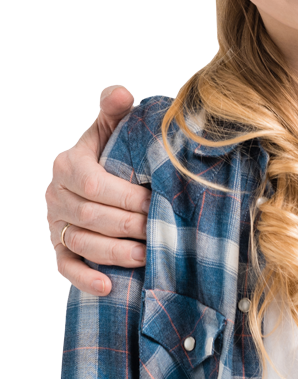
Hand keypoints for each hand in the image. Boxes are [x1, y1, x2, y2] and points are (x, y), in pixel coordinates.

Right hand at [46, 86, 149, 295]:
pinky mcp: (59, 248)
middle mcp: (57, 196)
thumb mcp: (112, 130)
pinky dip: (86, 279)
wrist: (93, 178)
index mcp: (68, 165)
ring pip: (83, 243)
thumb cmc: (110, 155)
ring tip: (147, 256)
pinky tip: (108, 287)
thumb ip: (115, 112)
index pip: (94, 183)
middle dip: (127, 225)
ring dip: (116, 253)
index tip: (154, 201)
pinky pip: (67, 267)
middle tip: (159, 231)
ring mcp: (56, 224)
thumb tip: (121, 91)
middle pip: (91, 216)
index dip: (125, 195)